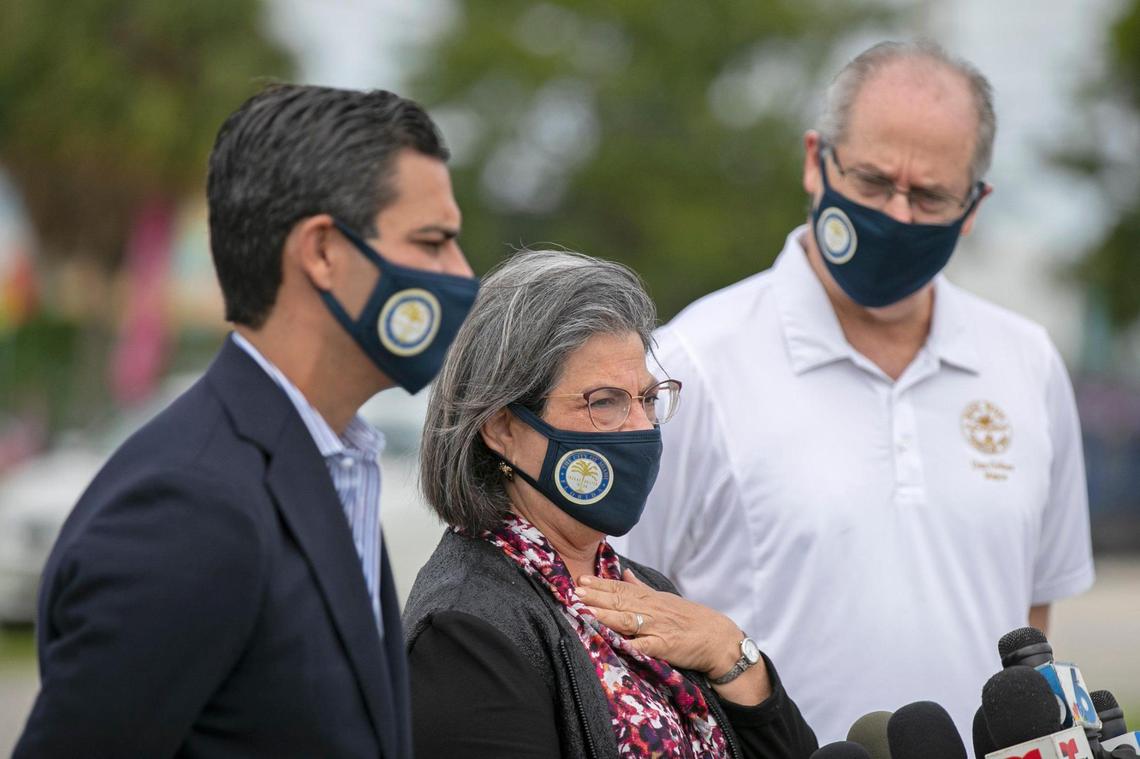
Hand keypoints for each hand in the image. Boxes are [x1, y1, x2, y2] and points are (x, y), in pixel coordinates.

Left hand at [577, 569, 741, 676]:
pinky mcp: (665, 646)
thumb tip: (623, 572)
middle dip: (596, 596)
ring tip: (586, 611)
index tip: (580, 579)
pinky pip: (645, 646)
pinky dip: (630, 644)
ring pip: (628, 620)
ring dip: (606, 615)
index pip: (620, 588)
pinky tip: (615, 643)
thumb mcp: (664, 599)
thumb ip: (641, 587)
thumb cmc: (689, 619)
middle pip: (619, 601)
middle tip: (574, 591)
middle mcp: (651, 610)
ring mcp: (657, 627)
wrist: (718, 638)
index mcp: (650, 599)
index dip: (600, 584)